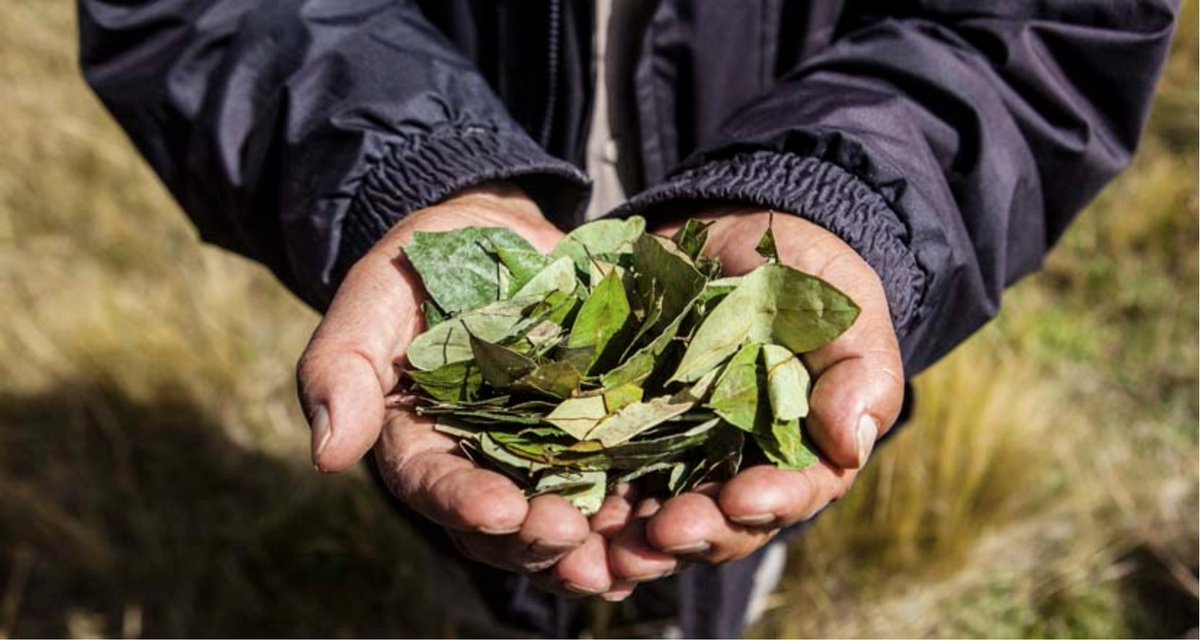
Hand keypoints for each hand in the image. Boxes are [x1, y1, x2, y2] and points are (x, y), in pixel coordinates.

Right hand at [296, 184, 615, 591]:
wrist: (495, 235)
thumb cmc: (423, 264)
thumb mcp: (375, 294)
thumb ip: (342, 365)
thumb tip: (327, 455)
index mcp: (419, 441)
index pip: (434, 484)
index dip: (464, 503)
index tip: (499, 510)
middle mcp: (481, 464)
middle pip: (503, 525)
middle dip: (535, 538)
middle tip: (569, 537)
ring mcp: (543, 455)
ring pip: (564, 521)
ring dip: (594, 547)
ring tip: (626, 558)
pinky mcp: (598, 434)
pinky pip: (619, 483)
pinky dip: (641, 510)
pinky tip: (667, 524)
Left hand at [606, 210, 904, 582]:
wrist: (733, 240)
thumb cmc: (806, 281)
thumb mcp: (844, 313)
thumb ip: (859, 374)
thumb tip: (851, 442)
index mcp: (796, 455)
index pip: (788, 494)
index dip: (766, 504)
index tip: (741, 499)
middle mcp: (733, 470)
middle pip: (716, 524)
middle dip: (691, 534)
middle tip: (663, 533)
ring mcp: (673, 456)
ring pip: (653, 518)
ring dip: (631, 541)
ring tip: (607, 547)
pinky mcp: (620, 431)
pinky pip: (598, 479)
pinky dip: (582, 506)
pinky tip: (561, 519)